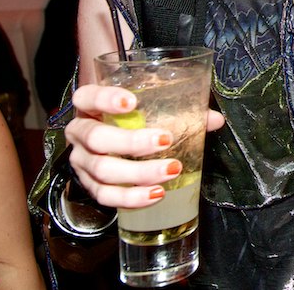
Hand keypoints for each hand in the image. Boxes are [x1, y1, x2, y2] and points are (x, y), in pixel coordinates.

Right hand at [65, 84, 223, 208]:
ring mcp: (81, 160)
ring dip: (139, 173)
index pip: (87, 97)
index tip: (131, 102)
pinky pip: (106, 196)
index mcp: (90, 106)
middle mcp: (80, 132)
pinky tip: (155, 193)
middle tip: (165, 140)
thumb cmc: (130, 121)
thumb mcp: (149, 109)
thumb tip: (213, 119)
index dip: (105, 99)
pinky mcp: (88, 185)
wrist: (108, 146)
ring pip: (103, 170)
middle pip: (97, 138)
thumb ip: (179, 111)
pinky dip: (131, 197)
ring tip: (170, 170)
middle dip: (132, 142)